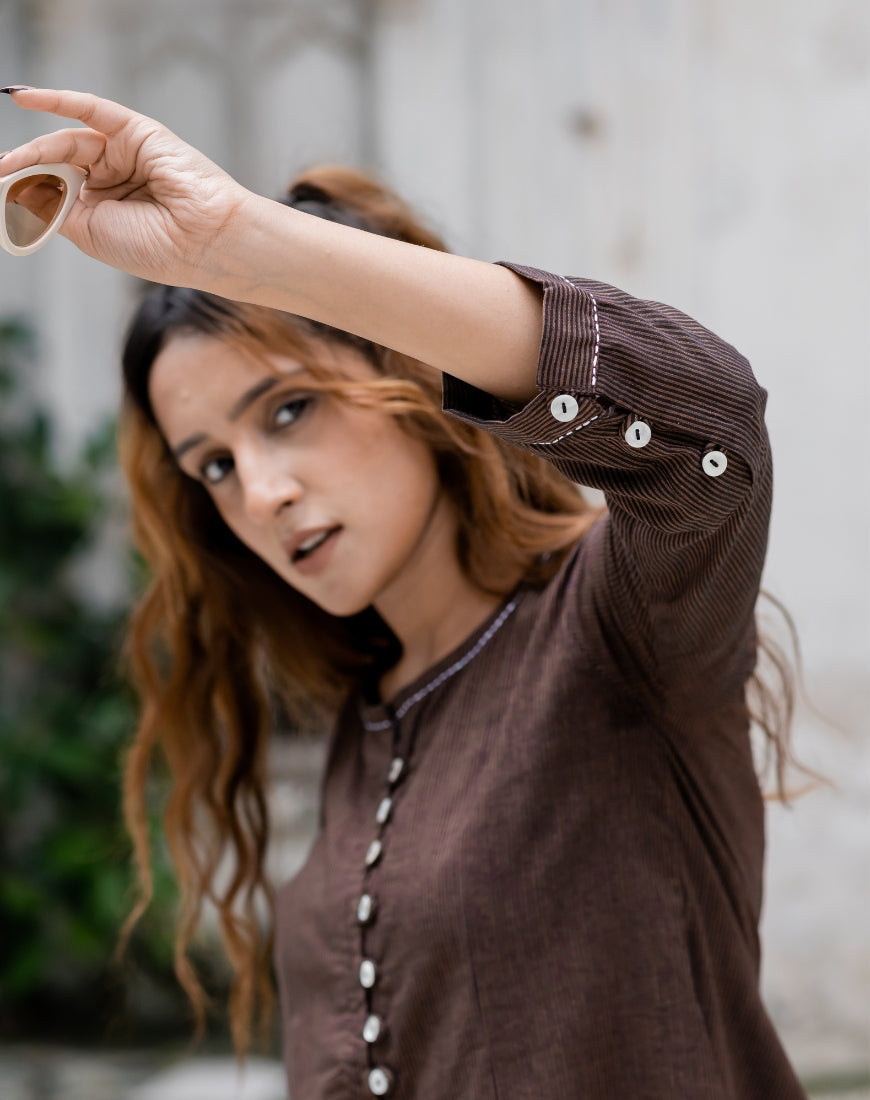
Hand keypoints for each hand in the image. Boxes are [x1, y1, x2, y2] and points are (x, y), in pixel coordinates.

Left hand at [1, 88, 250, 289]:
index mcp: (104, 208)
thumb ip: (53, 205)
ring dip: (36, 149)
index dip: (26, 187)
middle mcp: (113, 178)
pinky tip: (25, 97)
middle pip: (58, 162)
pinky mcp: (137, 131)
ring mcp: (125, 153)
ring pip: (69, 140)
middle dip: (27, 167)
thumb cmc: (156, 247)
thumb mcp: (87, 231)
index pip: (55, 188)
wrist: (203, 242)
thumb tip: (14, 182)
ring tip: (11, 163)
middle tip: (0, 172)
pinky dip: (58, 99)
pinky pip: (91, 109)